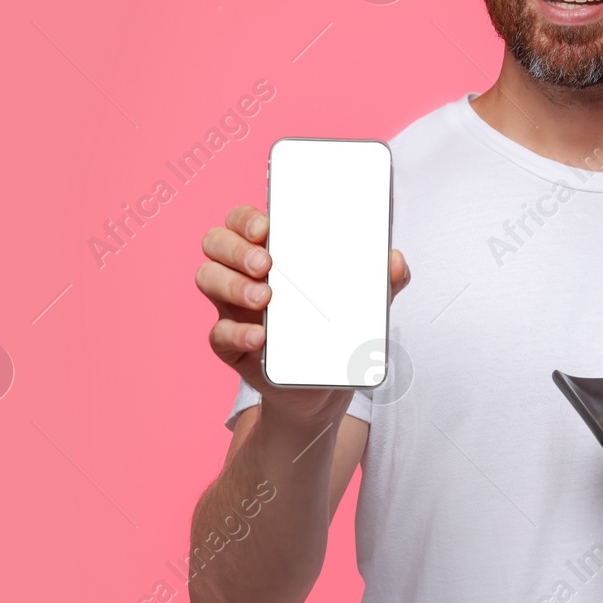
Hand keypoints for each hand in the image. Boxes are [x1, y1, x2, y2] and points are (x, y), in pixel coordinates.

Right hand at [195, 204, 410, 420]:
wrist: (320, 385)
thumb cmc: (333, 327)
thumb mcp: (360, 302)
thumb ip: (380, 281)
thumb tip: (395, 262)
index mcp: (272, 250)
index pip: (244, 220)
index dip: (246, 218)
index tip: (267, 226)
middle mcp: (244, 272)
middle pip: (216, 243)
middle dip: (236, 247)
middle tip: (266, 263)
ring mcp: (232, 308)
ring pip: (207, 278)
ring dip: (232, 283)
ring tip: (265, 297)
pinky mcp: (231, 345)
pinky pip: (217, 333)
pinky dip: (236, 333)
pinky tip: (259, 337)